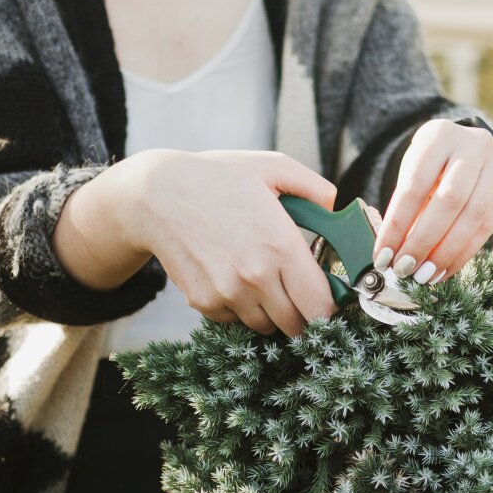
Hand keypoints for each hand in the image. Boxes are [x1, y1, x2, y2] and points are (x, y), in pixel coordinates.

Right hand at [55, 149, 338, 336]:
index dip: (329, 310)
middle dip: (301, 314)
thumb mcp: (272, 167)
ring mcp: (228, 293)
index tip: (327, 301)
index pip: (320, 305)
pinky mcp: (204, 302)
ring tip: (261, 279)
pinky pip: (234, 320)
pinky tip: (231, 277)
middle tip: (297, 294)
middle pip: (296, 325)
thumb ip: (314, 187)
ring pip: (266, 326)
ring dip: (270, 312)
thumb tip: (336, 209)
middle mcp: (256, 276)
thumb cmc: (217, 178)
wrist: (156, 195)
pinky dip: (239, 308)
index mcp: (281, 246)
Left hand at [372, 119, 492, 283]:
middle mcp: (473, 146)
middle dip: (424, 241)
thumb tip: (392, 255)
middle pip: (449, 201)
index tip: (383, 255)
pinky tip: (444, 270)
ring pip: (473, 216)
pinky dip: (463, 254)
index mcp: (438, 136)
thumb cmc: (427, 167)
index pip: (414, 186)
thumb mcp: (411, 173)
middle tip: (404, 269)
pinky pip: (487, 228)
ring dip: (446, 253)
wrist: (463, 150)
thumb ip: (405, 207)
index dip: (397, 225)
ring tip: (424, 276)